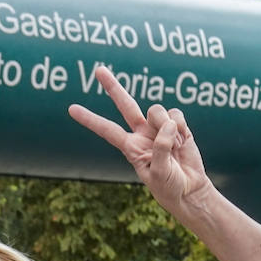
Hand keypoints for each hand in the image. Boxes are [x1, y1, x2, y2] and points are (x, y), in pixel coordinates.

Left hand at [69, 66, 212, 219]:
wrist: (189, 189)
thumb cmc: (169, 186)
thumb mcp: (159, 172)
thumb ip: (161, 147)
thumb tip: (168, 123)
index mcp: (131, 147)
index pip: (107, 130)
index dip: (90, 119)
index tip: (71, 109)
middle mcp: (142, 133)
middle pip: (126, 105)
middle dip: (113, 87)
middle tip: (98, 70)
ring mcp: (159, 127)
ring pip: (157, 110)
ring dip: (167, 127)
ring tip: (175, 147)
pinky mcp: (177, 125)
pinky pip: (176, 114)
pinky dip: (181, 128)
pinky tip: (183, 142)